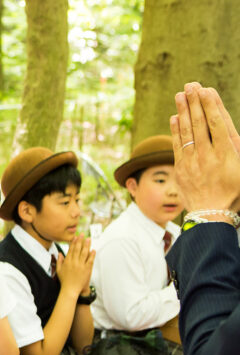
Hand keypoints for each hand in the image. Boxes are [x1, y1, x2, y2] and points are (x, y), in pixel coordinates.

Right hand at [56, 235, 94, 295]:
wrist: (70, 289)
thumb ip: (59, 261)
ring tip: (89, 239)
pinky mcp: (86, 270)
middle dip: (80, 241)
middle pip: (78, 249)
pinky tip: (93, 250)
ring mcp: (81, 266)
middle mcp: (74, 262)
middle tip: (83, 234)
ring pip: (84, 253)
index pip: (71, 249)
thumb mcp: (58, 270)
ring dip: (87, 245)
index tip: (76, 237)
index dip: (74, 242)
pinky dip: (92, 255)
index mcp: (67, 261)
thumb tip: (60, 253)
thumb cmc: (64, 281)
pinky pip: (90, 260)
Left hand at [171, 82, 239, 212]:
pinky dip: (175, 130)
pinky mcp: (181, 169)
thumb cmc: (235, 192)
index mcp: (228, 154)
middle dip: (195, 103)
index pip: (218, 124)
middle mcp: (209, 156)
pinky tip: (175, 117)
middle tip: (191, 85)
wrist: (213, 215)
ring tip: (180, 95)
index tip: (207, 91)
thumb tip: (228, 131)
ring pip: (187, 132)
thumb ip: (236, 147)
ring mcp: (193, 162)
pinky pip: (177, 146)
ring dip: (183, 111)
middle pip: (200, 124)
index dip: (211, 106)